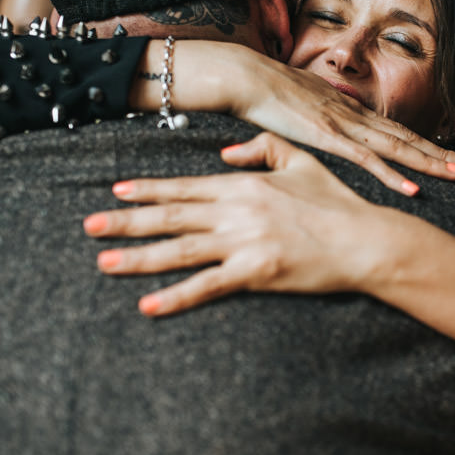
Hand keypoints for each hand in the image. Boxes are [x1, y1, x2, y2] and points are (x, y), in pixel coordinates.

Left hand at [84, 132, 399, 315]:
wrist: (365, 239)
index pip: (184, 186)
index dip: (148, 189)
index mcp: (244, 184)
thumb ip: (261, 149)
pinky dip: (176, 297)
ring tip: (103, 262)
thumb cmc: (336, 201)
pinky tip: (148, 305)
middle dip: (126, 222)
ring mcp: (244, 243)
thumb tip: (225, 155)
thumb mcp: (301, 160)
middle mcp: (237, 211)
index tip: (116, 191)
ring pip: (181, 249)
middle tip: (89, 227)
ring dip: (139, 257)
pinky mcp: (256, 274)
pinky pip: (208, 286)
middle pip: (171, 216)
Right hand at [133, 40, 454, 195]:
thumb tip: (326, 131)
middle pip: (405, 138)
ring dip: (429, 163)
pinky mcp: (326, 136)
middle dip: (441, 153)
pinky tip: (411, 189)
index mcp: (347, 108)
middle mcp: (353, 114)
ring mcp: (343, 125)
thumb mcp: (296, 107)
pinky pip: (365, 160)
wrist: (240, 75)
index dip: (424, 144)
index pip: (393, 130)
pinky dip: (391, 176)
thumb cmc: (261, 91)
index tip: (450, 155)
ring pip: (396, 147)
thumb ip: (316, 120)